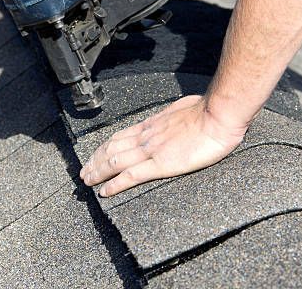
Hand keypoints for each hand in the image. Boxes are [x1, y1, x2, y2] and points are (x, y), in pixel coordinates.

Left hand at [79, 96, 246, 196]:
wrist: (217, 116)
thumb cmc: (206, 111)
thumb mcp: (181, 108)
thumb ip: (170, 117)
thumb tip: (172, 117)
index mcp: (151, 124)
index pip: (120, 136)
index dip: (104, 147)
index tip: (95, 155)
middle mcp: (145, 136)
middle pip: (111, 149)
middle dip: (94, 161)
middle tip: (83, 172)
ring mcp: (151, 150)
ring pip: (115, 162)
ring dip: (98, 172)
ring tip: (87, 182)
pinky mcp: (160, 164)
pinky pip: (131, 176)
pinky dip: (115, 185)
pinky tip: (105, 191)